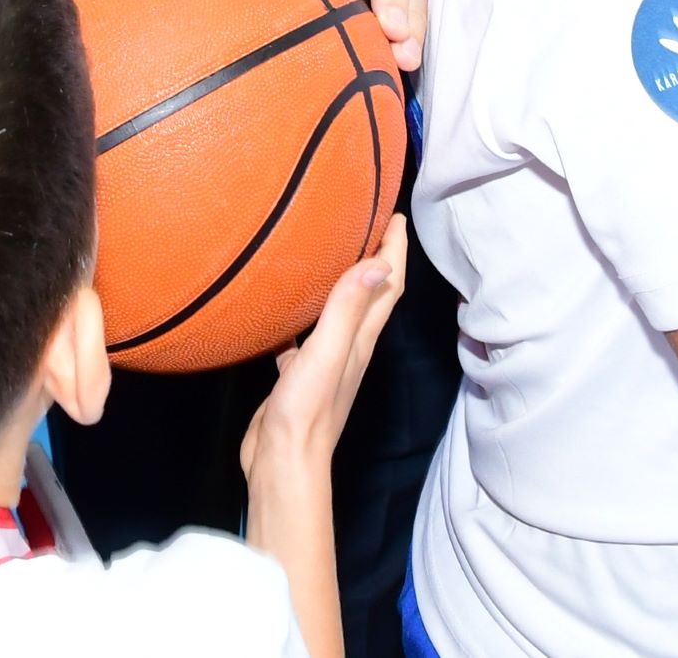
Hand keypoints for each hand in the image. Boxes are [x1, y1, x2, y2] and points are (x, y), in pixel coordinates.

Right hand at [241, 218, 406, 489]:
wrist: (282, 461)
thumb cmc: (306, 410)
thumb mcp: (326, 353)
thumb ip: (347, 309)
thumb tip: (380, 263)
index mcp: (360, 339)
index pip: (388, 286)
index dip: (395, 249)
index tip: (396, 215)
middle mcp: (349, 347)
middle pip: (369, 294)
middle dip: (374, 257)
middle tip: (367, 220)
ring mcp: (325, 362)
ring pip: (340, 312)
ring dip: (342, 282)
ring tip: (328, 253)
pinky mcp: (300, 373)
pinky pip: (306, 333)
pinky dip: (303, 313)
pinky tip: (284, 306)